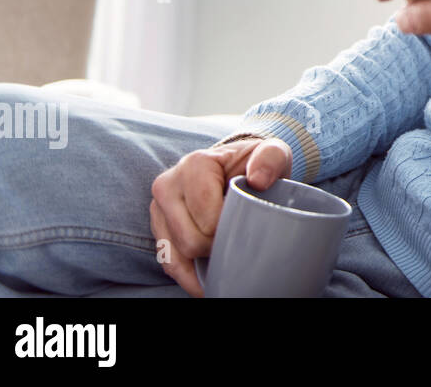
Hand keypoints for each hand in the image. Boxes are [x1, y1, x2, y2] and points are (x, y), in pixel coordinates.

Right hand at [149, 136, 291, 296]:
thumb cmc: (254, 163)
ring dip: (204, 264)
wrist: (236, 166)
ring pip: (176, 256)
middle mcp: (168, 185)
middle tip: (239, 241)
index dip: (231, 231)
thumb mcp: (272, 152)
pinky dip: (189, 276)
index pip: (208, 218)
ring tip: (228, 259)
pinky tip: (209, 279)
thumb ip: (271, 158)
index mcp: (194, 165)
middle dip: (218, 248)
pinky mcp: (158, 227)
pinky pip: (168, 262)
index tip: (248, 226)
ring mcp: (159, 208)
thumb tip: (258, 180)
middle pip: (190, 240)